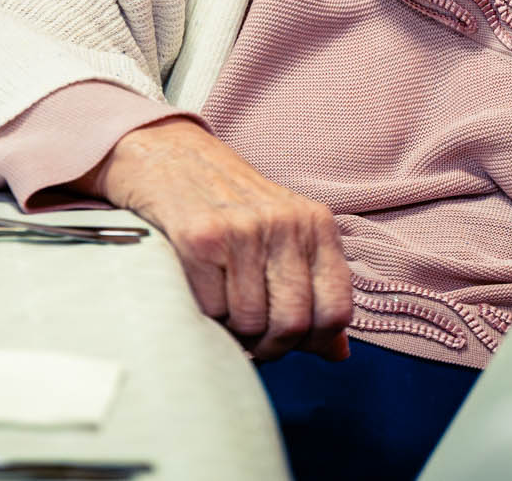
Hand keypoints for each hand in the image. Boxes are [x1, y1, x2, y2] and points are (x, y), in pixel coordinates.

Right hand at [83, 118, 352, 361]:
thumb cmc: (233, 208)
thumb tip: (338, 352)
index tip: (291, 341)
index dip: (314, 341)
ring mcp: (245, 230)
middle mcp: (287, 224)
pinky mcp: (202, 239)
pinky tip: (202, 288)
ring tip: (225, 308)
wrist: (173, 159)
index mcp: (317, 225)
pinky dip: (206, 314)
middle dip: (269, 346)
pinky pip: (212, 310)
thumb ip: (315, 290)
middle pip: (293, 323)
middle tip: (251, 339)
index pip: (337, 310)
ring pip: (250, 323)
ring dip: (233, 331)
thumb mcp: (286, 236)